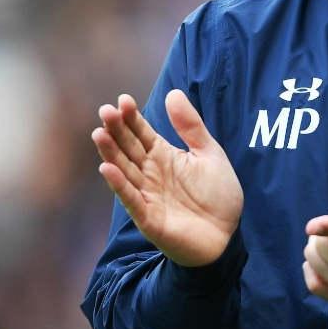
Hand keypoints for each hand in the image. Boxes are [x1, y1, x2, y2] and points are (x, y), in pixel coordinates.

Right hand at [91, 89, 243, 266]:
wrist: (227, 236)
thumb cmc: (218, 195)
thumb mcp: (209, 153)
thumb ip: (191, 126)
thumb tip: (173, 92)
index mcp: (164, 156)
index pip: (142, 133)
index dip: (132, 117)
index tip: (123, 100)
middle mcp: (150, 173)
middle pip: (128, 148)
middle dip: (116, 130)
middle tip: (105, 111)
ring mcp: (147, 195)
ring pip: (124, 171)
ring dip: (111, 154)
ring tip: (99, 134)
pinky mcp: (149, 218)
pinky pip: (131, 199)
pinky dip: (119, 185)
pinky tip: (107, 169)